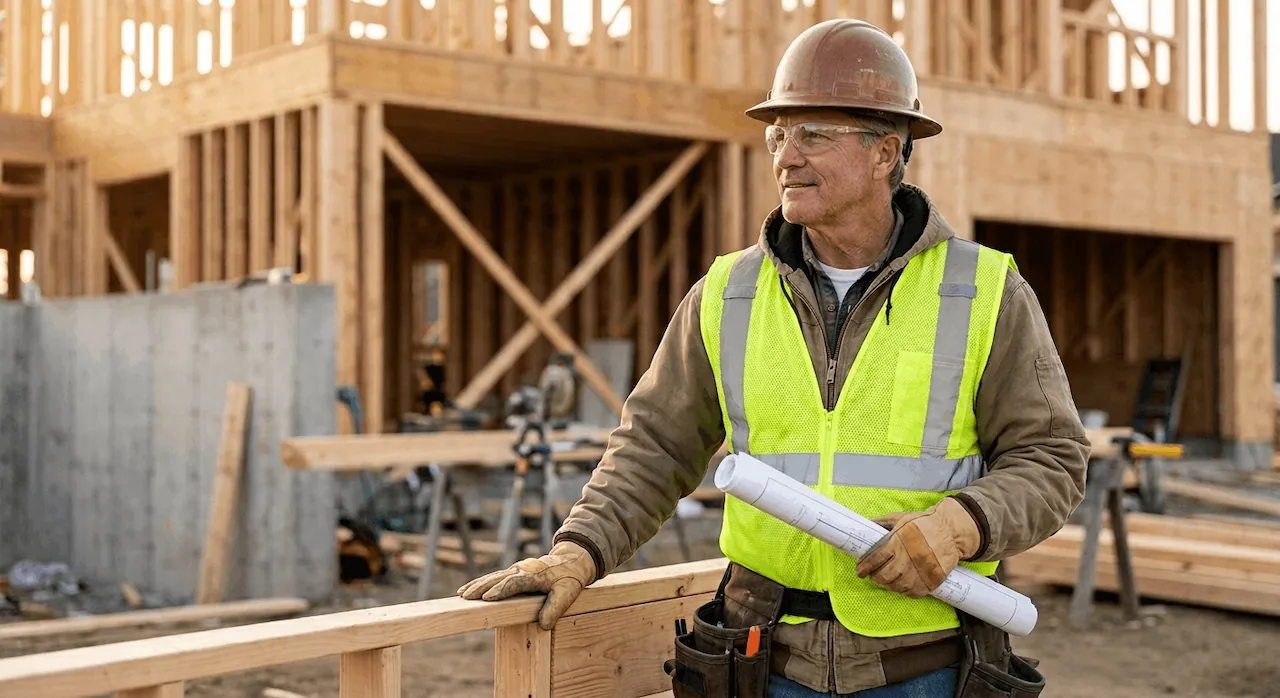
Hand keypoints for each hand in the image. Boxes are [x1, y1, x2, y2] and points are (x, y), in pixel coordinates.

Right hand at [456, 541, 596, 629]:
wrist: (571, 560)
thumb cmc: (568, 578)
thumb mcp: (567, 593)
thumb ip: (555, 608)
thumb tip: (543, 625)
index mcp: (534, 575)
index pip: (514, 582)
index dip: (500, 590)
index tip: (487, 598)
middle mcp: (522, 570)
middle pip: (497, 578)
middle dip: (481, 587)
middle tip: (466, 597)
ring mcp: (516, 570)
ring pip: (493, 577)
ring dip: (477, 585)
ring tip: (461, 594)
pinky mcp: (513, 573)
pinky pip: (494, 578)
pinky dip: (481, 583)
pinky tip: (468, 590)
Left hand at [855, 497, 980, 597]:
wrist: (951, 531)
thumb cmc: (925, 523)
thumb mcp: (901, 518)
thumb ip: (883, 523)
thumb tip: (867, 524)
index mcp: (898, 542)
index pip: (875, 559)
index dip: (864, 567)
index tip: (860, 570)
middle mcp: (908, 558)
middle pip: (884, 575)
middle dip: (875, 576)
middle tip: (873, 574)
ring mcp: (920, 571)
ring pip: (897, 586)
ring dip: (888, 584)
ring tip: (887, 579)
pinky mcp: (931, 581)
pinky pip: (913, 593)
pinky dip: (904, 591)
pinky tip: (902, 584)